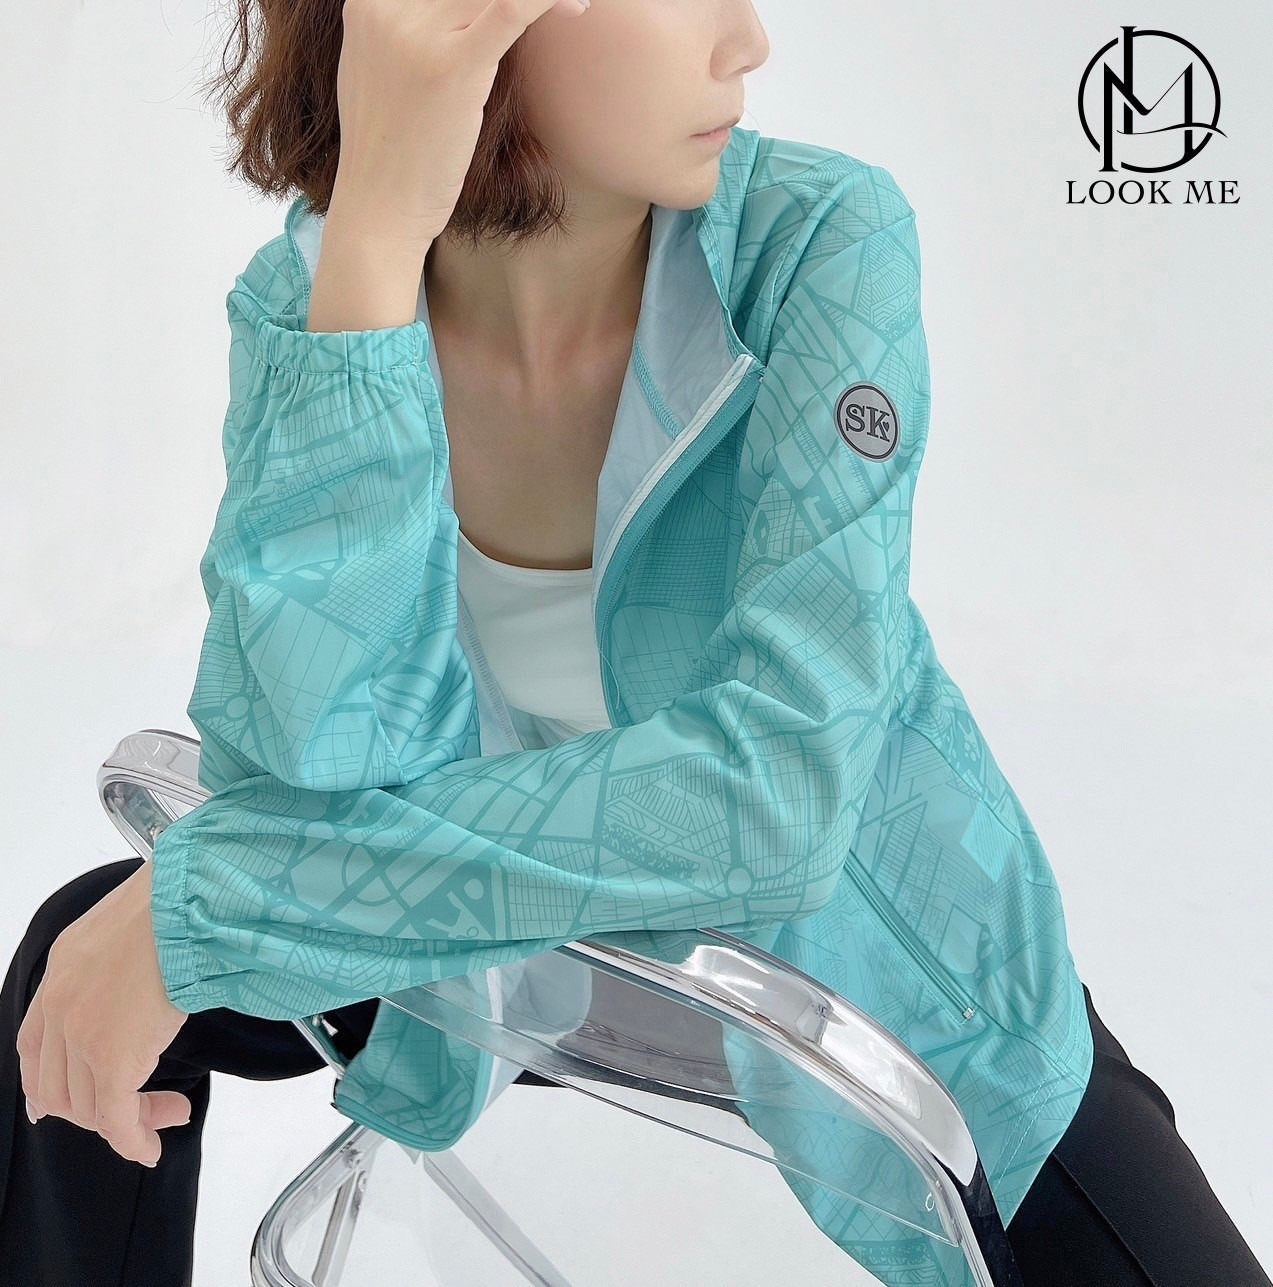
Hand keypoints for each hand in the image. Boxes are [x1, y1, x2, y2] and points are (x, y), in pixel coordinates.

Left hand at [16, 862, 192, 1166]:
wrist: (184, 904)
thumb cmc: (171, 902)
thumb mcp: (125, 924)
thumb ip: (116, 957)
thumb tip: (143, 971)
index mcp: (61, 971)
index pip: (34, 1047)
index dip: (48, 1083)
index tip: (62, 1105)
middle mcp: (59, 1007)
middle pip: (60, 1086)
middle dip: (97, 1110)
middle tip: (141, 1110)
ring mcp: (82, 1035)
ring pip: (91, 1105)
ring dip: (129, 1120)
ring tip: (167, 1113)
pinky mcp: (113, 1059)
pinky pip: (118, 1118)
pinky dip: (134, 1140)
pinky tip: (149, 1148)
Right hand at [329, 0, 590, 246]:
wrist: (380, 208)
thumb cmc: (396, 149)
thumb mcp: (385, 70)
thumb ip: (412, 28)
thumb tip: (461, 15)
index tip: (526, 2)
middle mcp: (384, 4)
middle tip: (561, 4)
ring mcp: (415, 33)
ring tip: (576, 5)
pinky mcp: (451, 69)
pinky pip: (512, 6)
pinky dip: (548, 0)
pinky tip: (577, 5)